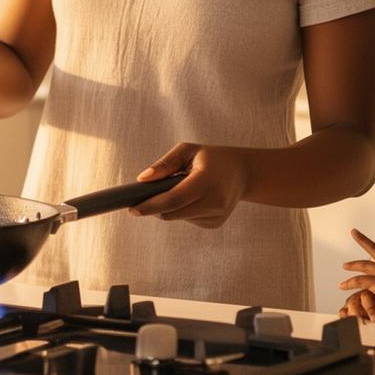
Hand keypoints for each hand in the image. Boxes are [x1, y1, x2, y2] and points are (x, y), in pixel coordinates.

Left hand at [130, 143, 247, 228]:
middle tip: (141, 199)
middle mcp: (215, 202)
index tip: (132, 208)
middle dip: (154, 207)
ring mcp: (216, 216)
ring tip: (178, 189)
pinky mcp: (215, 224)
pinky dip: (182, 210)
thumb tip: (142, 180)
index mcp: (207, 181)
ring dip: (169, 207)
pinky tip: (192, 198)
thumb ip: (165, 164)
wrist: (243, 172)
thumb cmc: (211, 158)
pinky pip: (187, 220)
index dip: (151, 205)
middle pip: (173, 212)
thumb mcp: (188, 151)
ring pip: (178, 217)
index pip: (174, 199)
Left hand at [339, 229, 374, 320]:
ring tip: (344, 267)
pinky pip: (360, 281)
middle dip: (363, 241)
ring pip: (364, 266)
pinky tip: (343, 286)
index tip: (363, 234)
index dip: (372, 243)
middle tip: (354, 233)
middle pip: (374, 251)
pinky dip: (350, 283)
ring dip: (352, 266)